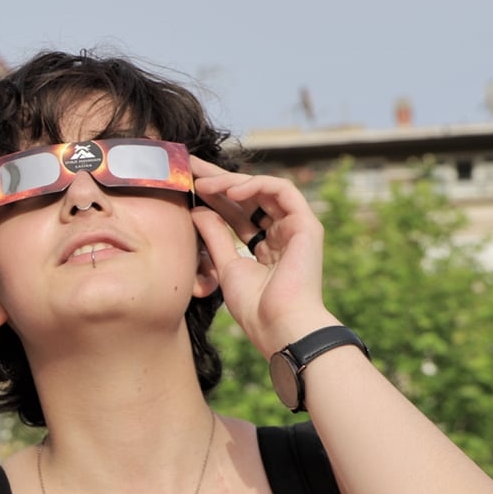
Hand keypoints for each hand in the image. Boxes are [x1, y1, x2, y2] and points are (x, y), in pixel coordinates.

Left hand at [189, 161, 337, 357]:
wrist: (279, 326)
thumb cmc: (255, 307)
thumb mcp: (225, 266)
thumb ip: (214, 236)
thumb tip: (197, 210)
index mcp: (264, 247)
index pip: (237, 213)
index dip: (213, 197)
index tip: (186, 184)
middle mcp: (281, 234)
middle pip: (248, 198)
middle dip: (218, 181)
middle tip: (189, 168)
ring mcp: (295, 228)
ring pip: (263, 189)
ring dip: (231, 182)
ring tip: (203, 184)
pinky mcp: (306, 224)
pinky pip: (282, 190)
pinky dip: (256, 185)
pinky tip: (231, 191)